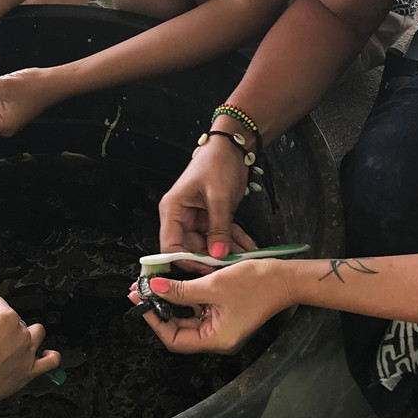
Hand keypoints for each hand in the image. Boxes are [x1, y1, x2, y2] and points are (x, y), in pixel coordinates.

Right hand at [0, 294, 60, 407]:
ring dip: (27, 334)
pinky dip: (50, 356)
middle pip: (14, 319)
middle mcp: (21, 333)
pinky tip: (45, 354)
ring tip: (11, 340)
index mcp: (6, 319)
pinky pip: (51, 361)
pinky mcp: (30, 370)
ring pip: (36, 334)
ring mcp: (27, 352)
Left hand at [127, 260, 291, 353]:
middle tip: (142, 291)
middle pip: (179, 329)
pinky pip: (200, 309)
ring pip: (188, 318)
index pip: (175, 339)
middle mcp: (217, 338)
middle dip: (160, 309)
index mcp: (216, 339)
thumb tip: (154, 288)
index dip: (155, 321)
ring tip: (155, 285)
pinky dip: (186, 298)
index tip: (141, 302)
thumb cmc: (257, 285)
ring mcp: (221, 327)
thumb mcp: (213, 285)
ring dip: (172, 302)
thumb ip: (181, 289)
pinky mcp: (225, 314)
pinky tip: (175, 284)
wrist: (285, 278)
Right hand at [158, 139, 256, 272]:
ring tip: (244, 258)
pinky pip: (221, 237)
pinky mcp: (212, 219)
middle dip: (212, 258)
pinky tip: (247, 248)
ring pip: (209, 246)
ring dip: (227, 252)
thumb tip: (217, 255)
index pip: (170, 246)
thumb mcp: (219, 196)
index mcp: (173, 210)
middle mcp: (182, 217)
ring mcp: (197, 219)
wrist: (231, 148)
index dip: (185, 261)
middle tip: (231, 266)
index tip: (205, 269)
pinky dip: (234, 242)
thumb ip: (218, 228)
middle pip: (191, 249)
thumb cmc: (217, 162)